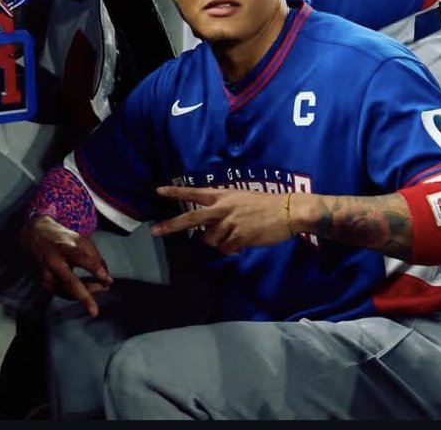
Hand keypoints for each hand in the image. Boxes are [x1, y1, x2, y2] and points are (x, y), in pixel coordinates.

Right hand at [21, 216, 111, 317]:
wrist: (34, 234)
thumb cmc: (62, 238)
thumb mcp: (80, 240)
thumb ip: (94, 257)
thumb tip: (107, 279)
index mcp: (64, 247)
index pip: (80, 258)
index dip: (94, 268)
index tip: (107, 279)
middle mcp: (54, 262)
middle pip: (69, 283)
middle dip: (84, 297)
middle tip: (94, 312)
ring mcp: (47, 274)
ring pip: (67, 292)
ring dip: (85, 295)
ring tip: (101, 288)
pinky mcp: (44, 283)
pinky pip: (62, 293)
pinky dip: (75, 295)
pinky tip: (86, 292)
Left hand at [152, 185, 292, 253]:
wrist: (287, 211)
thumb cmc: (264, 204)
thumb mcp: (240, 199)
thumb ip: (223, 211)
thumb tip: (213, 230)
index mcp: (222, 195)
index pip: (194, 193)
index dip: (176, 192)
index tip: (158, 190)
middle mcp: (222, 208)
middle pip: (191, 218)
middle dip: (171, 225)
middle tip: (154, 231)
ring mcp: (229, 223)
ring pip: (210, 239)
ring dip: (219, 241)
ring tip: (235, 234)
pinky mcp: (238, 237)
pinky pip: (225, 249)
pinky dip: (231, 249)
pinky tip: (243, 242)